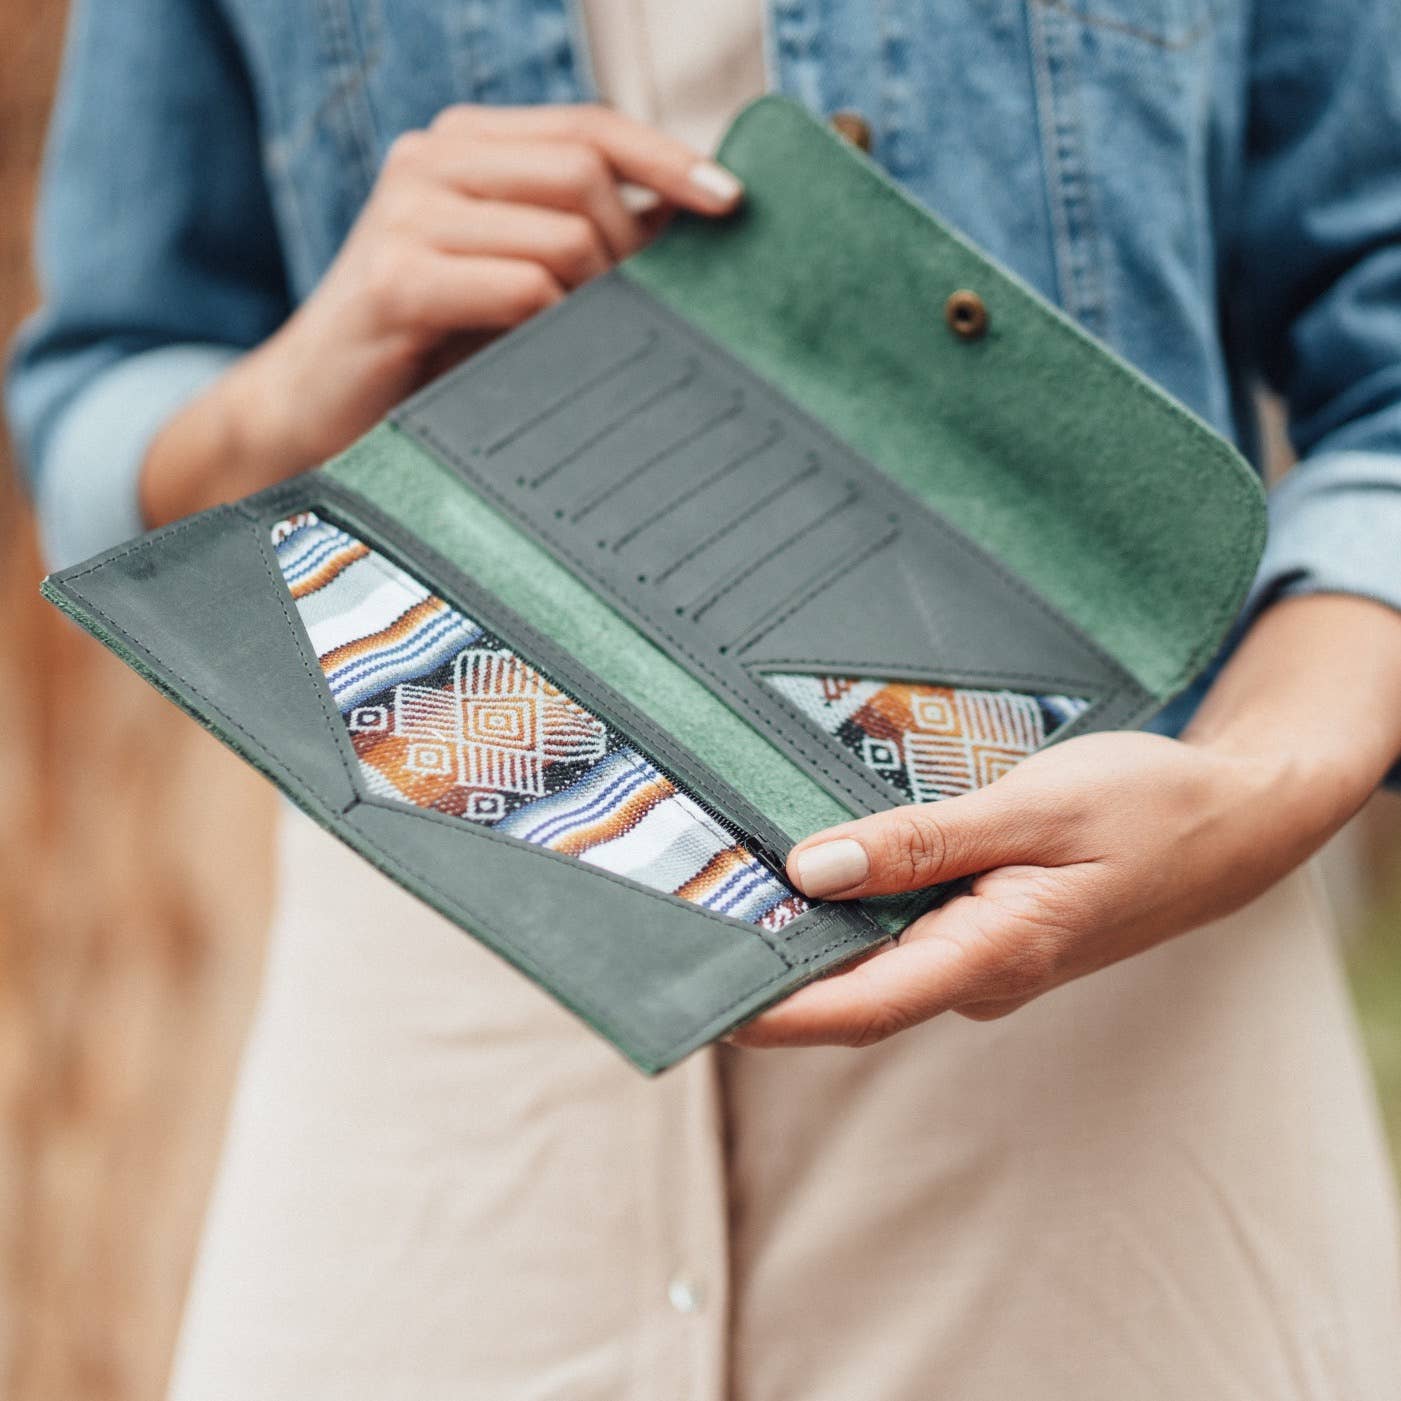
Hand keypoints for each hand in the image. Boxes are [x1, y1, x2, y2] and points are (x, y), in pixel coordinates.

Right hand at [141, 104, 742, 525]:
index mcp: (461, 149)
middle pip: (584, 172)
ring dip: (595, 299)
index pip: (589, 125)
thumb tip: (683, 227)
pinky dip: (553, 328)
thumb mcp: (504, 277)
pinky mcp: (396, 280)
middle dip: (632, 249)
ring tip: (581, 348)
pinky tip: (537, 362)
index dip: (668, 158)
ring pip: (564, 234)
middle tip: (639, 316)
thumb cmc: (424, 351)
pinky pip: (524, 288)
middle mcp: (429, 161)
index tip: (733, 203)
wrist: (309, 411)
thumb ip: (571, 240)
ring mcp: (407, 214)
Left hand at [734, 595, 1400, 1048]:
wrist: (1234, 822)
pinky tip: (818, 871)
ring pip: (881, 961)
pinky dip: (859, 913)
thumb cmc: (1148, 807)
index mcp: (997, 951)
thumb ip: (923, 842)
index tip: (700, 1004)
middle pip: (858, 991)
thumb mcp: (1033, 807)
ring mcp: (987, 957)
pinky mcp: (991, 932)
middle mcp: (983, 971)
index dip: (777, 1013)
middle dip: (775, 972)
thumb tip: (814, 869)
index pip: (863, 1005)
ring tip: (728, 893)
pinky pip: (910, 934)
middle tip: (686, 930)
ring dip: (812, 940)